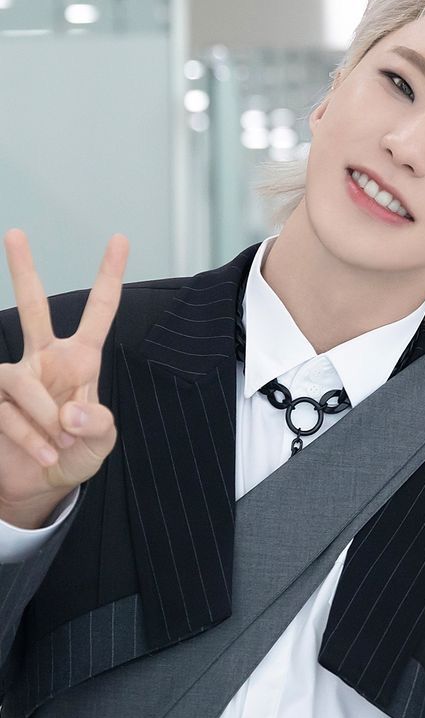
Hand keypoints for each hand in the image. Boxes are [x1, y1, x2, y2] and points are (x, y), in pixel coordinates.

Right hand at [0, 228, 128, 509]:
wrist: (39, 484)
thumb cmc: (75, 454)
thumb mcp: (100, 443)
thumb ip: (96, 425)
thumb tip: (68, 411)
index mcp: (80, 360)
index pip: (98, 312)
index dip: (108, 276)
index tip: (120, 239)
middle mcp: (44, 359)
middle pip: (32, 307)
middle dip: (22, 270)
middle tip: (15, 233)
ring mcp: (15, 378)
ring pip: (21, 381)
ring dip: (43, 418)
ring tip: (58, 444)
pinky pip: (7, 411)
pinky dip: (29, 437)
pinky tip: (44, 454)